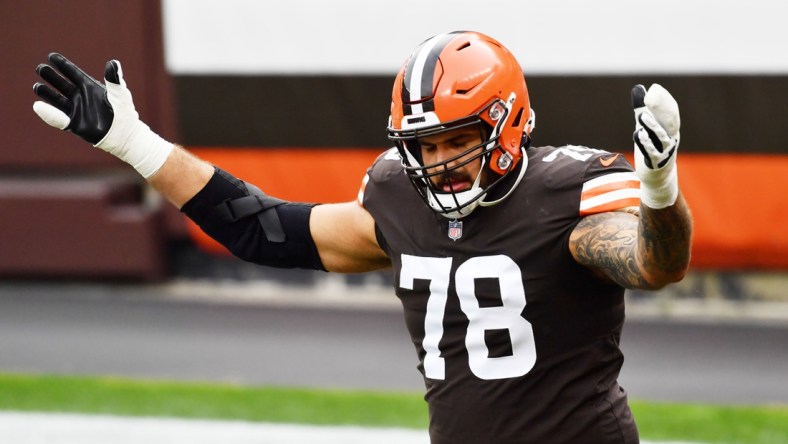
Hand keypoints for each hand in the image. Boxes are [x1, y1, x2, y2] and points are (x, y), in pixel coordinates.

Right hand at [33, 53, 172, 177]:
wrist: (126, 134)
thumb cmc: (124, 112)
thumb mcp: (120, 94)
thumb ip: (114, 79)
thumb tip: (113, 62)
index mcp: (90, 87)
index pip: (73, 74)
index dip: (63, 65)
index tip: (52, 56)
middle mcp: (80, 97)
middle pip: (62, 85)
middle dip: (51, 76)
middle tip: (40, 68)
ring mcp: (76, 110)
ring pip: (57, 100)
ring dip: (46, 93)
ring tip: (36, 86)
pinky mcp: (74, 124)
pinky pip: (58, 119)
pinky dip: (48, 114)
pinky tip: (38, 106)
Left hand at [631, 83, 679, 208]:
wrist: (657, 176)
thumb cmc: (652, 147)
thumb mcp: (647, 127)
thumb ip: (642, 109)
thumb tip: (638, 88)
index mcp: (671, 129)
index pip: (671, 112)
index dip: (664, 100)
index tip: (655, 88)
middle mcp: (671, 139)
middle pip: (668, 122)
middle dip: (660, 109)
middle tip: (650, 96)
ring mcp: (665, 151)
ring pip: (660, 137)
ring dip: (652, 126)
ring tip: (641, 116)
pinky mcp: (656, 162)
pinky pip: (651, 152)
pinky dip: (645, 143)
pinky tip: (638, 133)